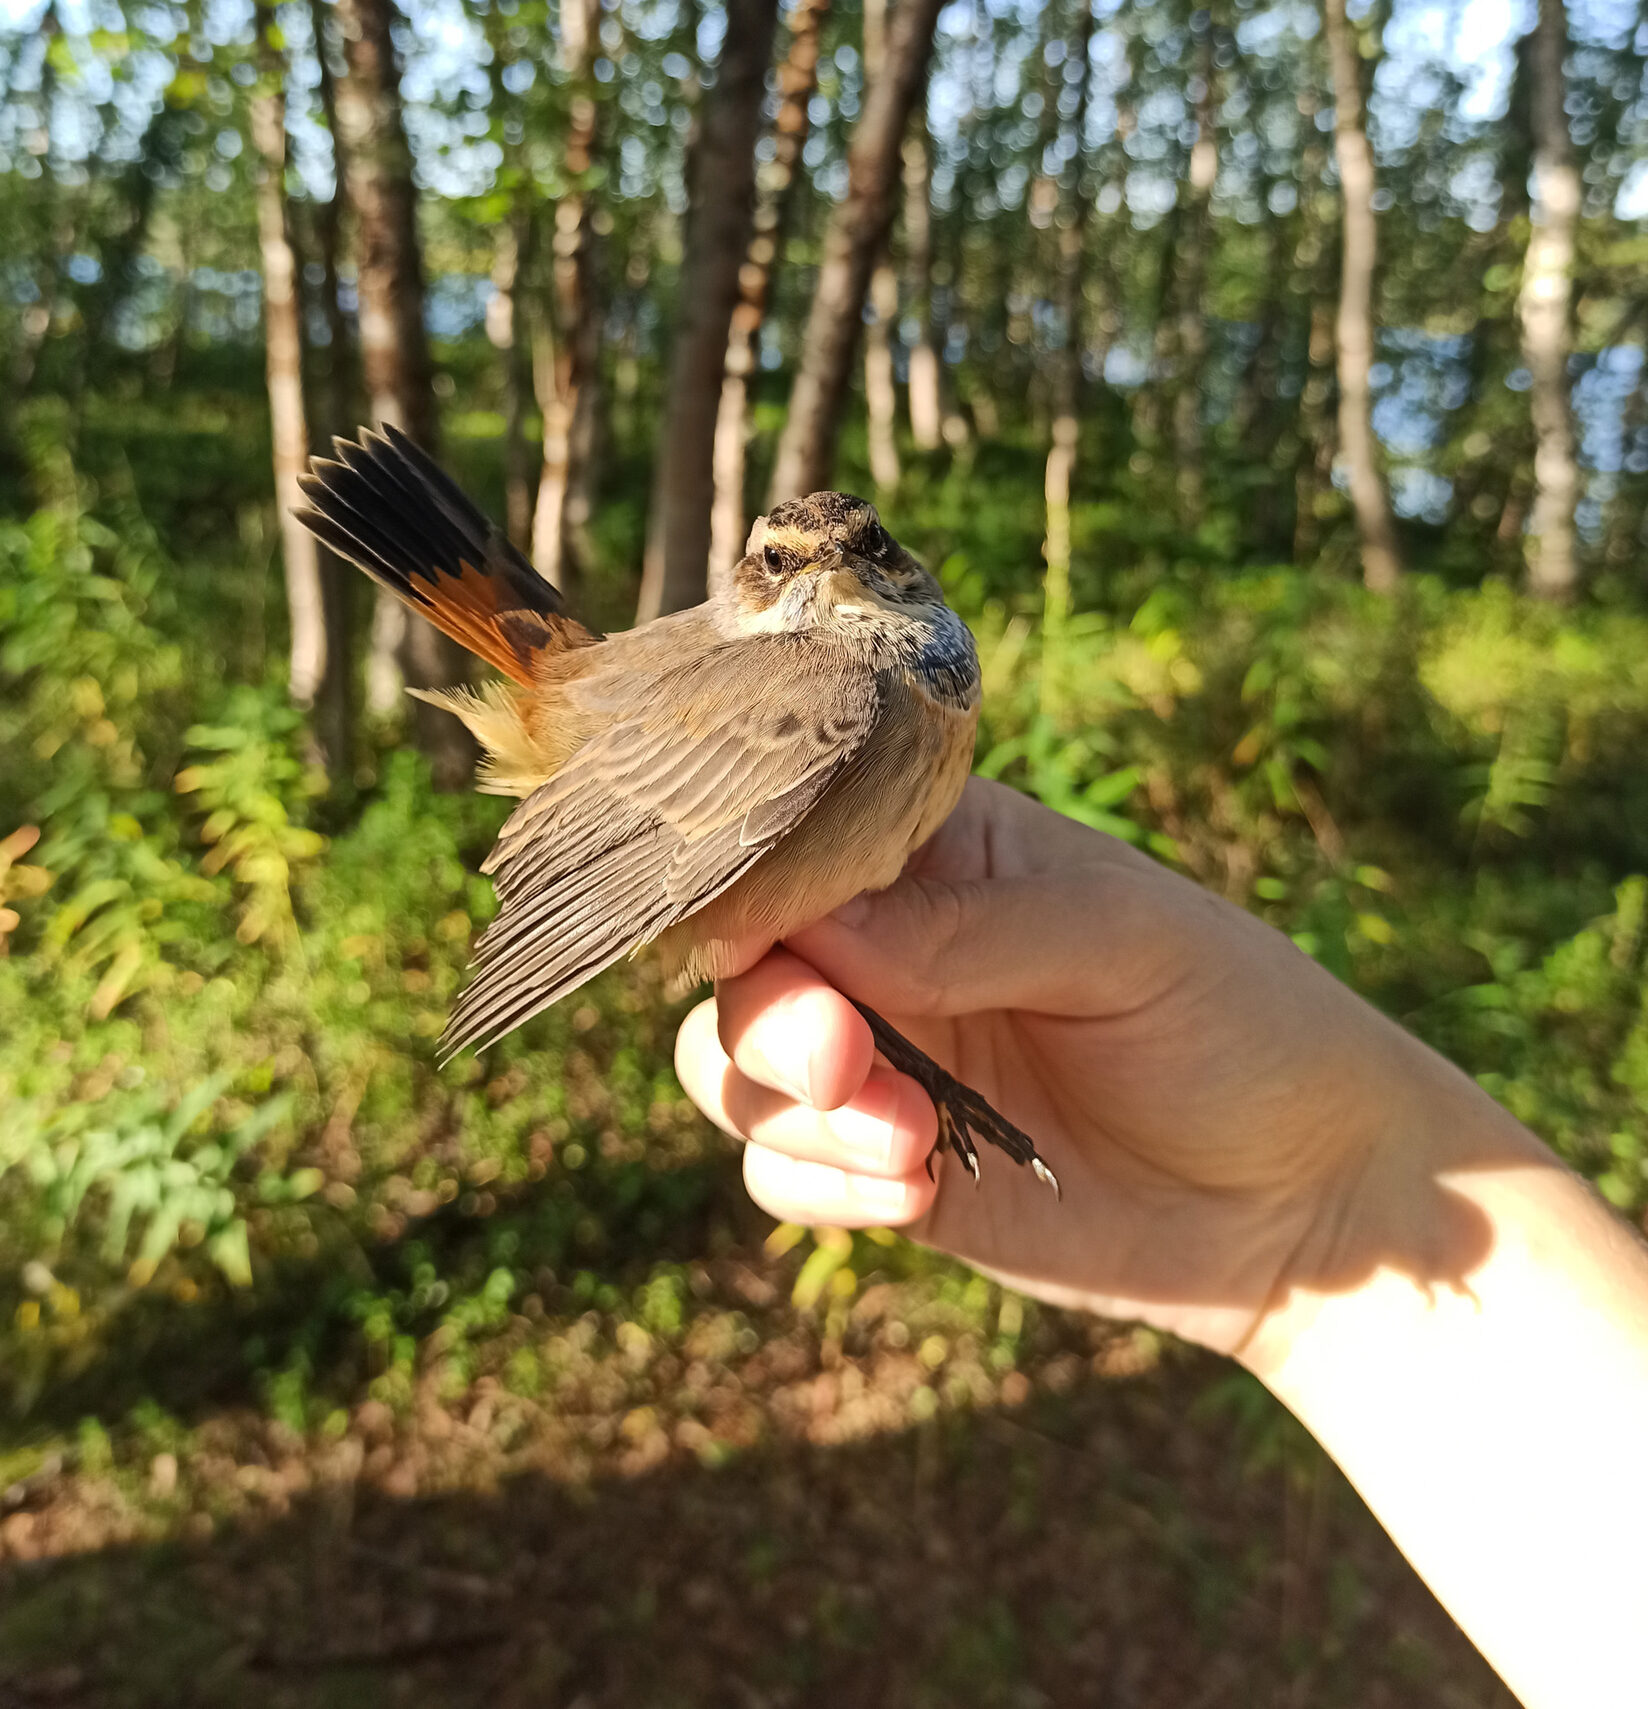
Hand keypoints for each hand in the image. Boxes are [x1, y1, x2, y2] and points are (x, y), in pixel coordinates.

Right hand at [675, 776, 1526, 1358]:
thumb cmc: (1243, 1025)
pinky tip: (916, 1199)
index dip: (760, 896)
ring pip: (735, 1068)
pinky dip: (816, 1189)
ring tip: (911, 1149)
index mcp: (938, 850)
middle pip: (743, 965)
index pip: (797, 846)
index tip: (777, 951)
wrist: (1315, 1203)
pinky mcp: (889, 1169)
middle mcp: (890, 945)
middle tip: (851, 1068)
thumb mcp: (1123, 943)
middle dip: (776, 1023)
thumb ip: (969, 932)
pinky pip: (778, 1173)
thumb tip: (815, 927)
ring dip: (796, 1115)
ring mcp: (885, 1060)